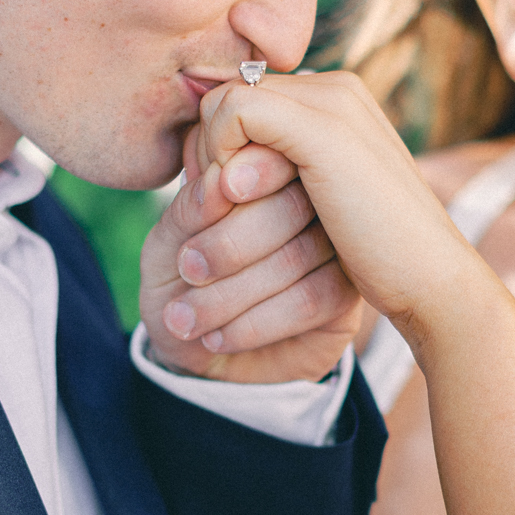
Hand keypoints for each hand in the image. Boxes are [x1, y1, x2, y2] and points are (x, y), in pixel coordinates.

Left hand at [139, 130, 362, 382]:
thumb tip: (221, 179)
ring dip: (232, 293)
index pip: (271, 156)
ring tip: (185, 318)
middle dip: (227, 246)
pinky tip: (218, 337)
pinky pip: (312, 299)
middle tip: (186, 273)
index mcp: (271, 172)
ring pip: (299, 255)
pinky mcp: (347, 297)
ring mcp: (338, 248)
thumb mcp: (167, 246)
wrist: (189, 359)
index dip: (230, 189)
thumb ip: (190, 211)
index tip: (185, 242)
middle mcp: (315, 202)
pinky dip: (256, 322)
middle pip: (293, 203)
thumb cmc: (178, 287)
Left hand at [193, 70, 479, 352]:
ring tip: (218, 213)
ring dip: (205, 164)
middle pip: (226, 98)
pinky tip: (234, 200)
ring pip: (223, 105)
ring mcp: (331, 102)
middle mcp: (334, 89)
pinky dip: (219, 158)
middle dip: (203, 154)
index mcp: (334, 102)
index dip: (214, 149)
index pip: (242, 101)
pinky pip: (233, 114)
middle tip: (207, 210)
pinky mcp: (321, 127)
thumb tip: (207, 169)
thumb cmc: (376, 253)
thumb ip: (278, 173)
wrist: (431, 279)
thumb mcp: (319, 206)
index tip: (215, 202)